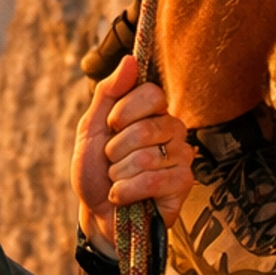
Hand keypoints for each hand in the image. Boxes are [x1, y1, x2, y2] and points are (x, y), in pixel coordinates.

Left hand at [72, 54, 192, 246]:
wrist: (96, 215)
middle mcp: (172, 130)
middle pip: (147, 126)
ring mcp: (181, 156)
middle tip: (111, 162)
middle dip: (116, 149)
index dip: (124, 111)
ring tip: (118, 180)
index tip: (111, 127)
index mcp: (152, 112)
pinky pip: (155, 179)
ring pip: (148, 155)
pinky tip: (123, 197)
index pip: (151, 92)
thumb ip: (108, 92)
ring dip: (119, 173)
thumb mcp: (91, 127)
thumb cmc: (95, 171)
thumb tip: (130, 60)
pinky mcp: (184, 184)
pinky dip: (128, 190)